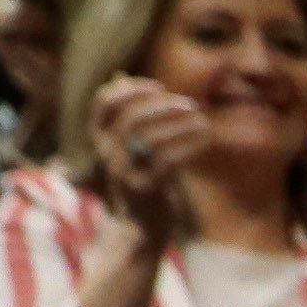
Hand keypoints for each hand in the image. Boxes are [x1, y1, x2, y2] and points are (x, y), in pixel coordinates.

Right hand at [84, 75, 205, 239]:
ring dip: (181, 124)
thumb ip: (125, 115)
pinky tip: (206, 138)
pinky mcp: (144, 189)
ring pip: (150, 137)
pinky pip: (169, 160)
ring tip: (203, 120)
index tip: (159, 87)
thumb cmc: (140, 180)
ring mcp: (123, 171)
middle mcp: (106, 153)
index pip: (105, 102)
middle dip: (163, 105)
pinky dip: (190, 145)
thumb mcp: (128, 147)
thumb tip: (121, 76)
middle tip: (190, 104)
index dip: (131, 89)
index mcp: (100, 139)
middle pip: (132, 117)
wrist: (139, 229)